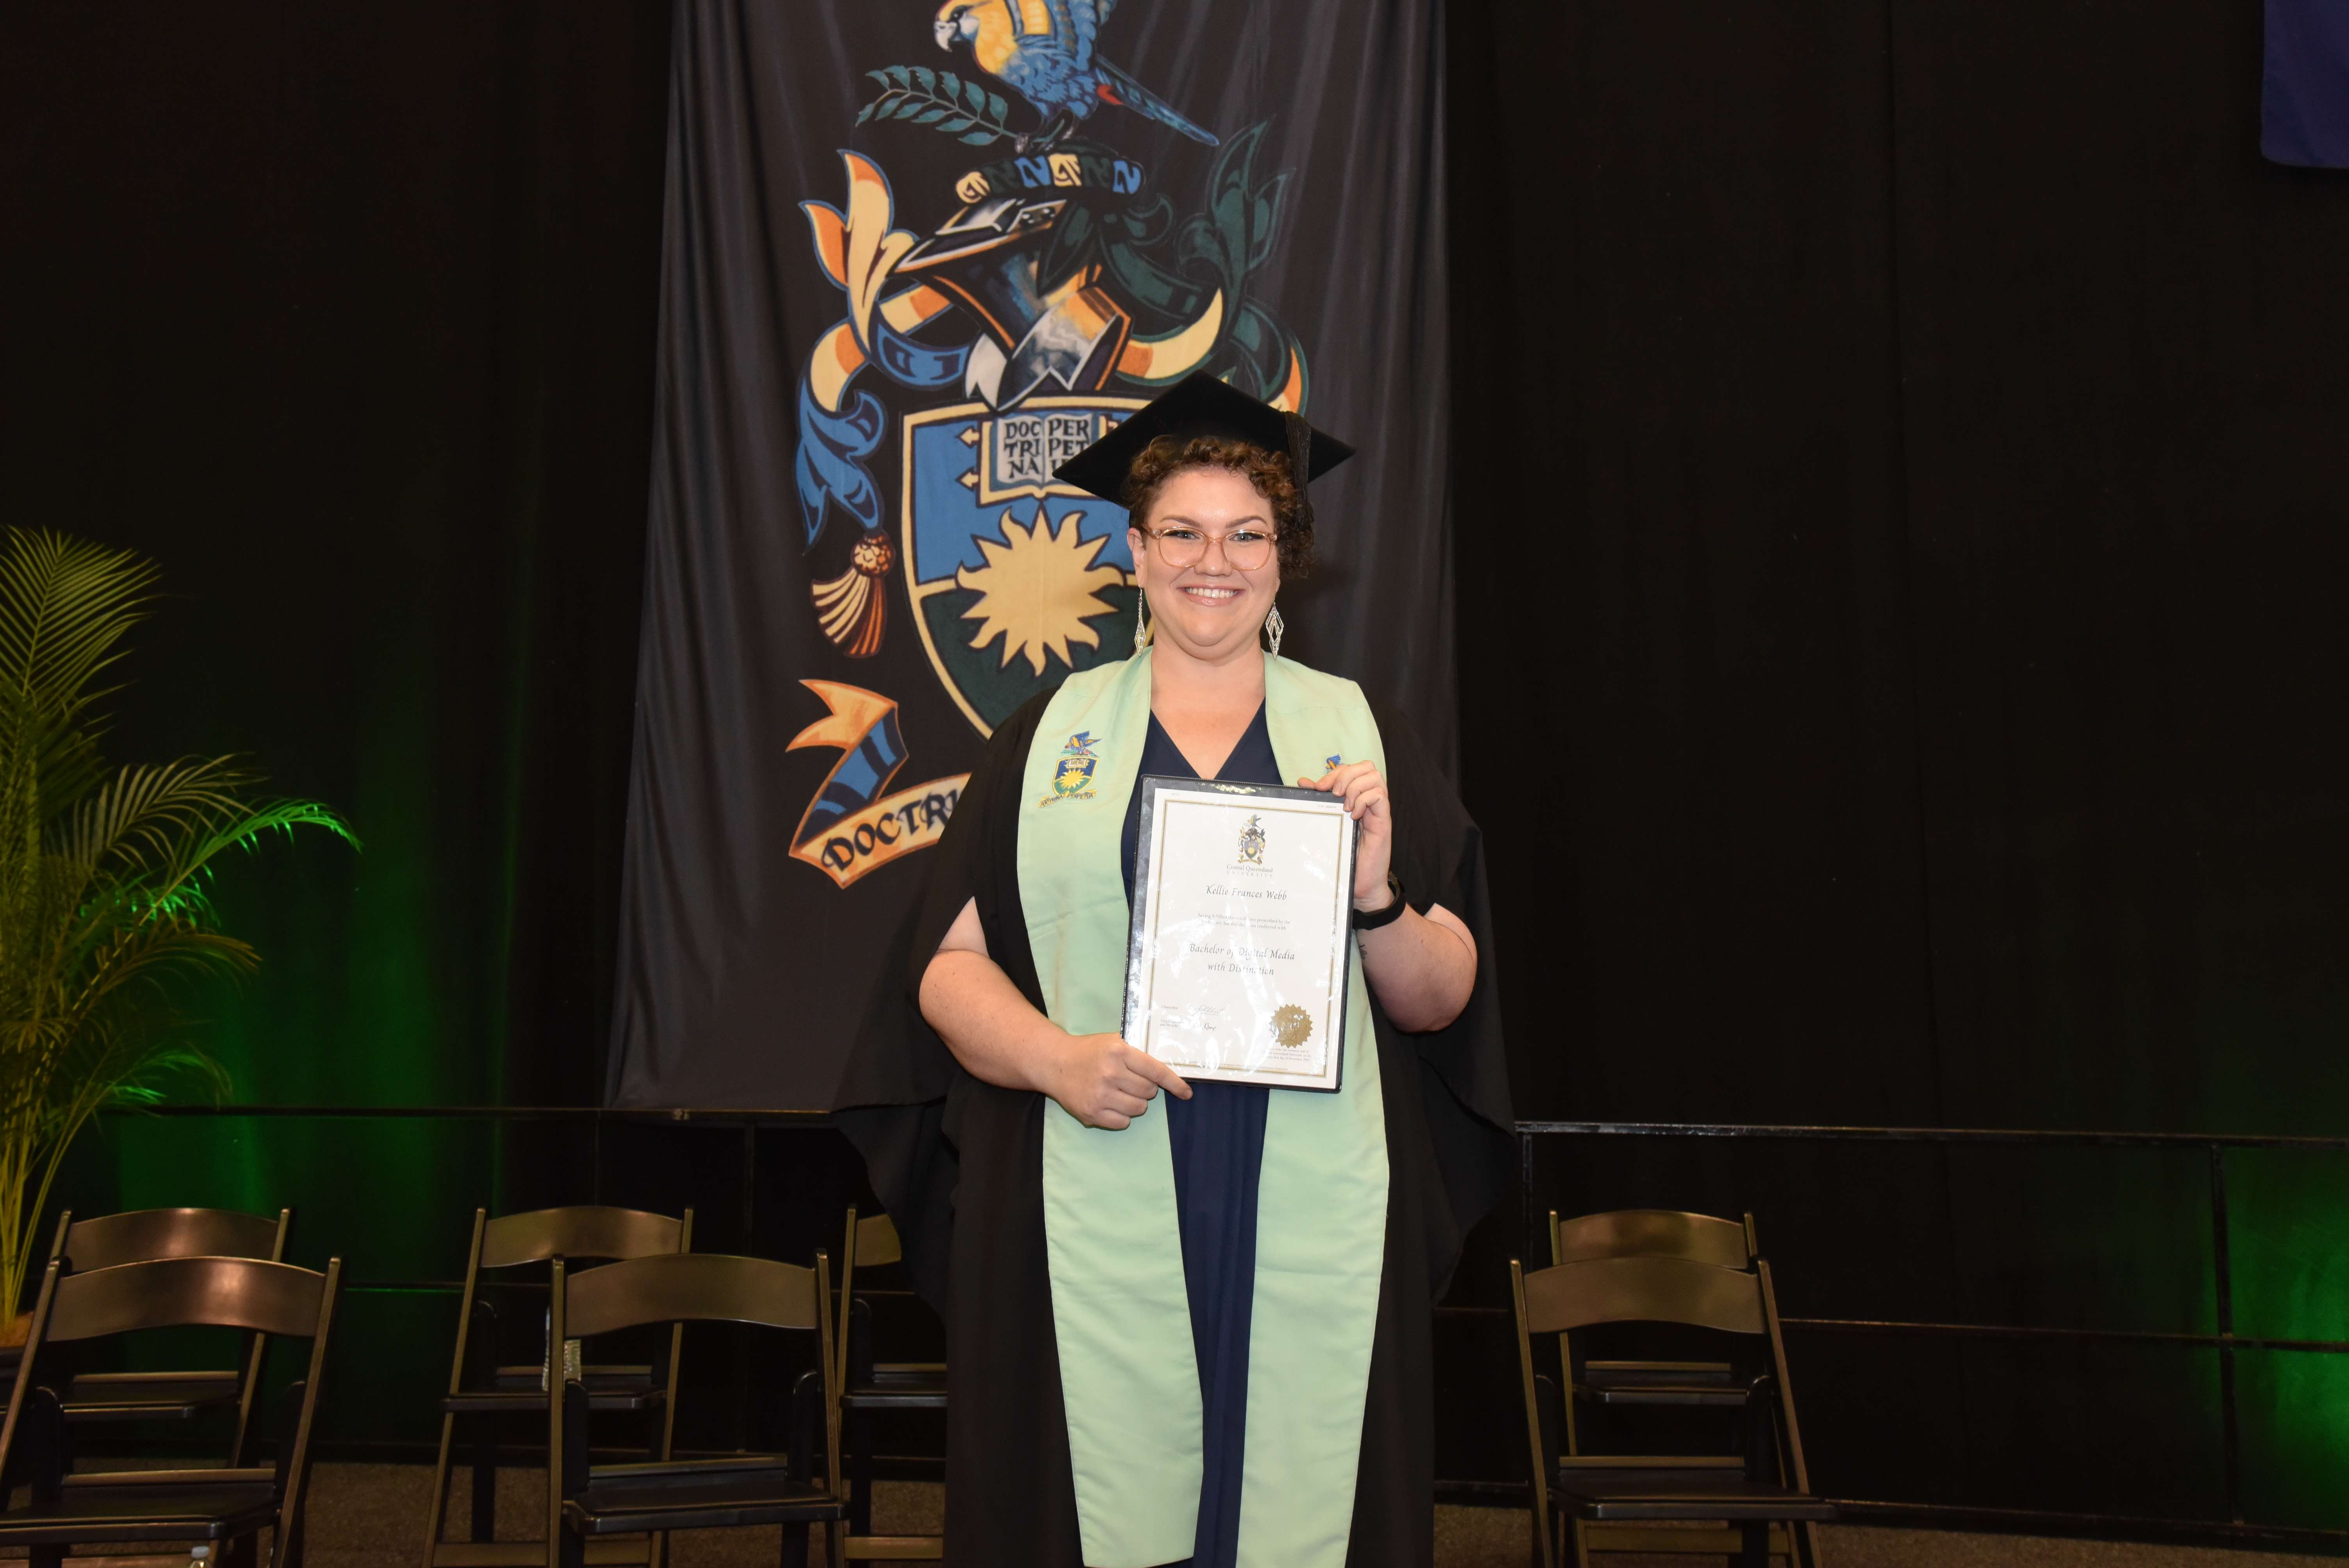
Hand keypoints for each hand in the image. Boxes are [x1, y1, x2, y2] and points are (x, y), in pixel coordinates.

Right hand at [1044, 1032, 1192, 1129]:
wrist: (1054, 1063)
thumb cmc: (1088, 1051)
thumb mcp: (1113, 1042)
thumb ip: (1137, 1054)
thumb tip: (1165, 1070)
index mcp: (1119, 1052)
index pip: (1156, 1071)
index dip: (1174, 1083)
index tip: (1186, 1093)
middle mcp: (1111, 1073)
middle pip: (1149, 1092)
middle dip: (1146, 1089)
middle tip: (1131, 1082)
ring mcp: (1101, 1095)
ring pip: (1139, 1108)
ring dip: (1135, 1103)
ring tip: (1120, 1093)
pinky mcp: (1092, 1113)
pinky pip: (1123, 1122)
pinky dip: (1122, 1116)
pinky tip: (1111, 1104)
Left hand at [1301, 760, 1392, 908]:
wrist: (1361, 884)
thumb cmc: (1344, 856)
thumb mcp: (1328, 824)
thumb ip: (1318, 803)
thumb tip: (1303, 782)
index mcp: (1355, 798)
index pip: (1351, 768)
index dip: (1335, 772)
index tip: (1319, 787)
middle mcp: (1368, 801)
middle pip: (1366, 766)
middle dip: (1346, 773)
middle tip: (1334, 793)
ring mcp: (1377, 810)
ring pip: (1375, 777)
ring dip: (1355, 786)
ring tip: (1345, 805)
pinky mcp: (1384, 821)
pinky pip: (1379, 796)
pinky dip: (1364, 799)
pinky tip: (1354, 815)